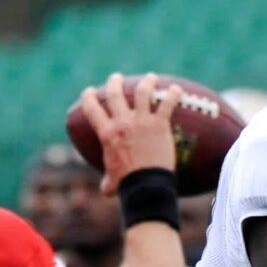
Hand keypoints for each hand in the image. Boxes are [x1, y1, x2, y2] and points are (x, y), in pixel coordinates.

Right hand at [78, 72, 178, 194]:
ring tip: (151, 77)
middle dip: (115, 82)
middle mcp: (122, 123)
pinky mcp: (159, 124)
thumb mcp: (112, 181)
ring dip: (147, 82)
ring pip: (142, 92)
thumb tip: (105, 189)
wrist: (146, 184)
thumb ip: (107, 181)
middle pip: (115, 93)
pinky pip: (166, 103)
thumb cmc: (128, 184)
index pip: (92, 109)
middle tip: (117, 77)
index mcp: (107, 134)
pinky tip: (177, 89)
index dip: (89, 97)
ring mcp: (141, 121)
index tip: (90, 92)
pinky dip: (173, 94)